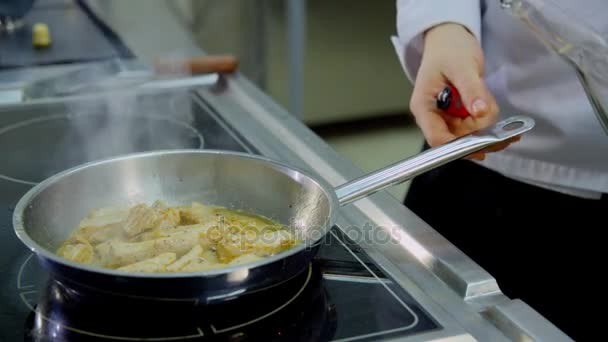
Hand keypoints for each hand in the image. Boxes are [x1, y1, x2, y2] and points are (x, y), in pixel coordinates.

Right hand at [409, 23, 501, 159]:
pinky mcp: (456, 115)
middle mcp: (431, 116)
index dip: (458, 146)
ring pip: (466, 137)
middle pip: (454, 140)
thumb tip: (480, 113)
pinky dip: (488, 128)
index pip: (437, 137)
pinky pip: (472, 128)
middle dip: (479, 138)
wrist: (449, 39)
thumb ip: (472, 90)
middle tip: (507, 135)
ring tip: (510, 130)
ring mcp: (444, 117)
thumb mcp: (462, 66)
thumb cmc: (449, 48)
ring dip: (487, 134)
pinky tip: (505, 128)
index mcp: (424, 106)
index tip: (484, 144)